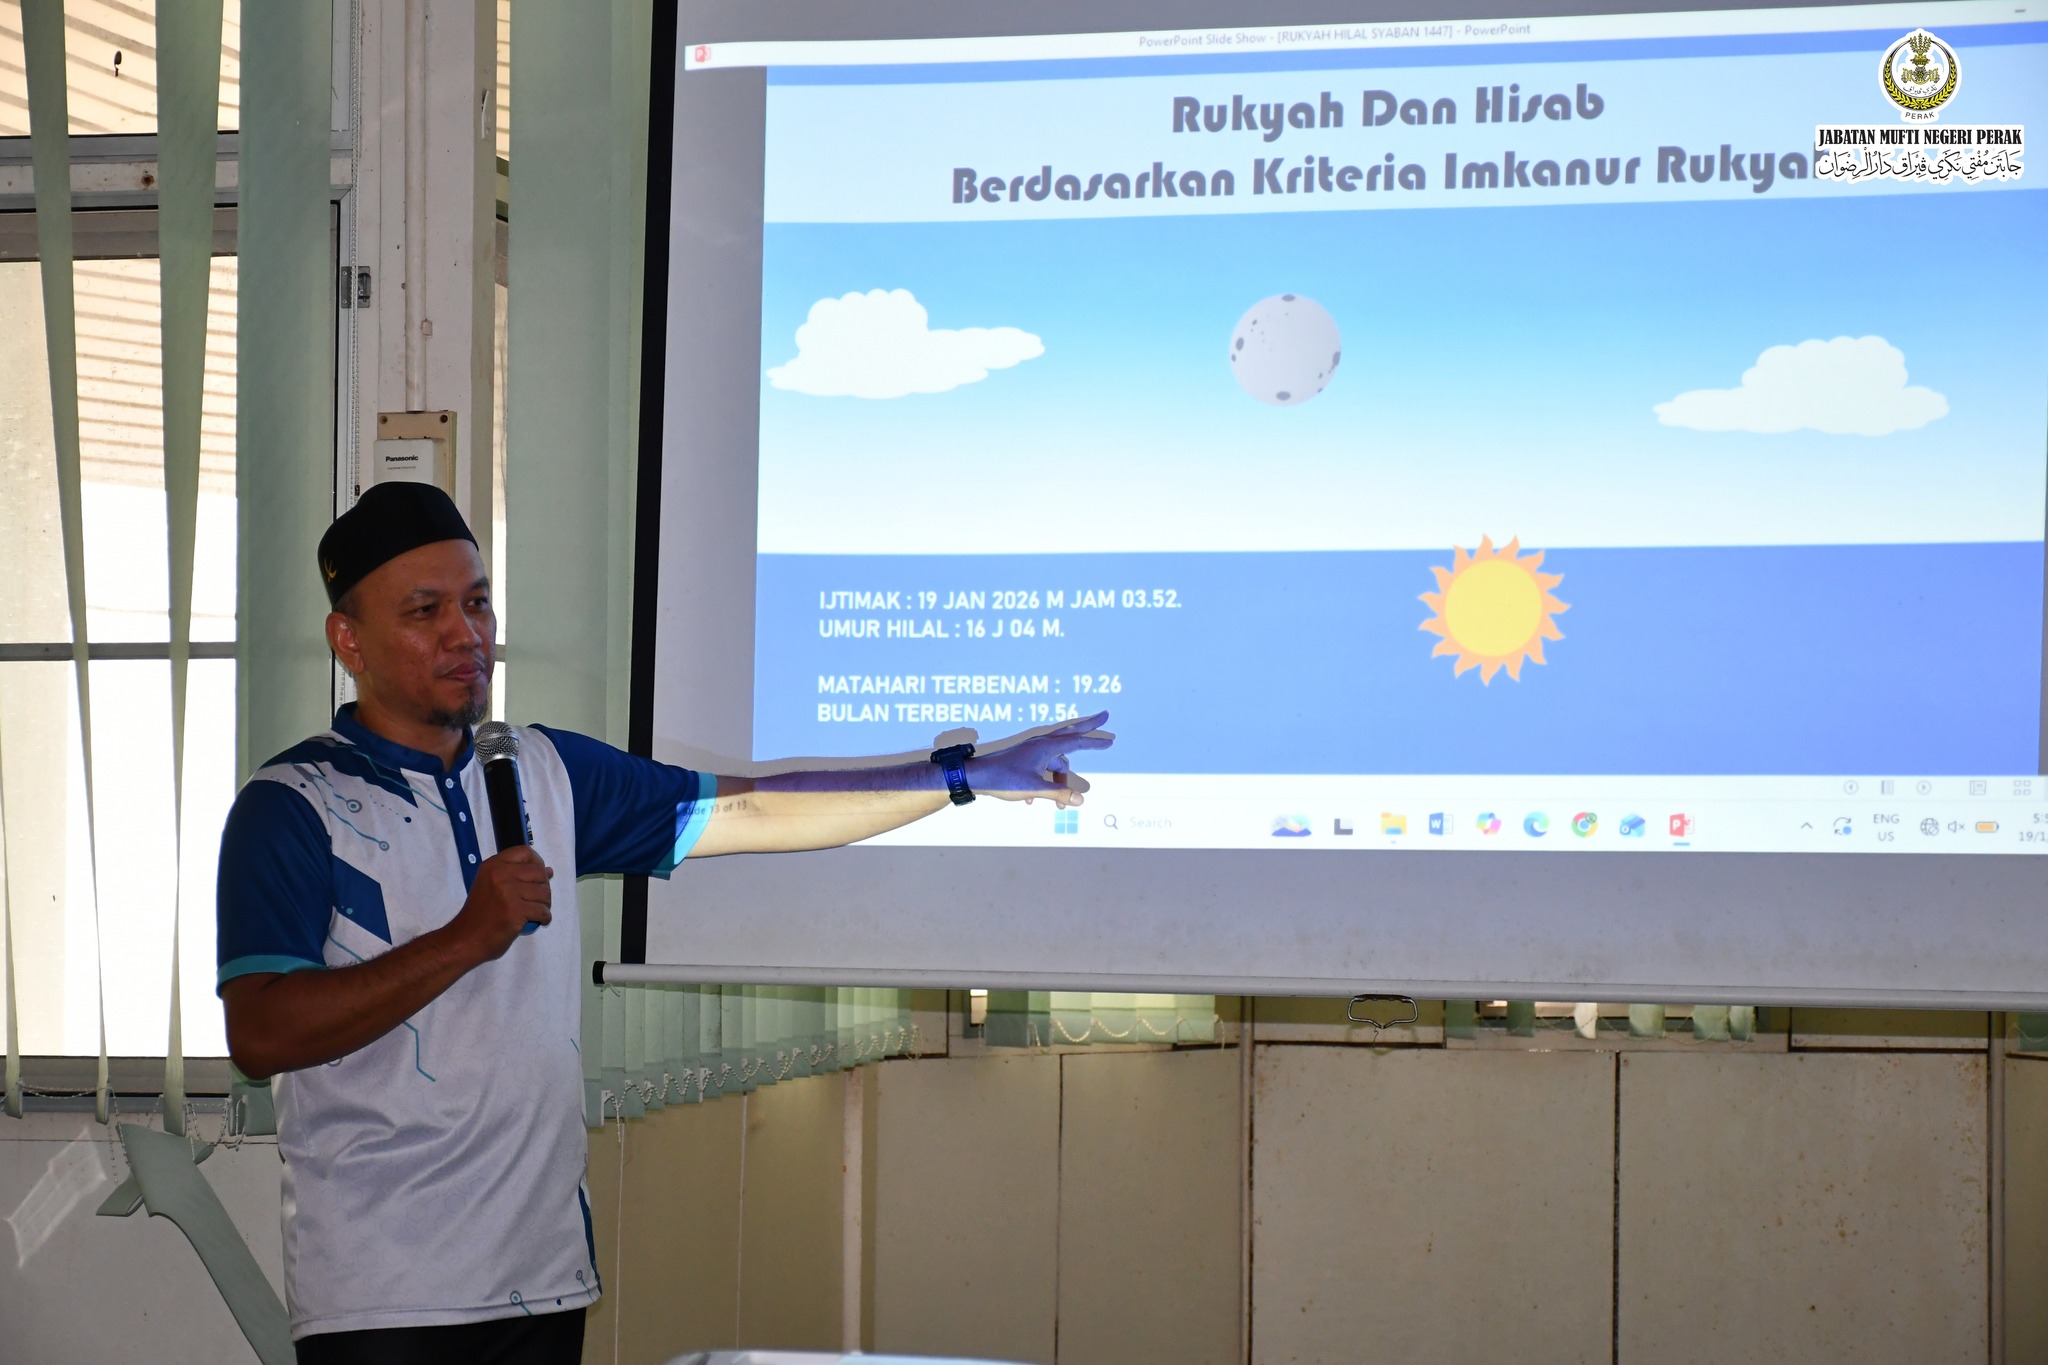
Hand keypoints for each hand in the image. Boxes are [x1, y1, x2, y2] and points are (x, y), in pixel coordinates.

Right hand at [451, 845, 552, 961]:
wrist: (465, 940)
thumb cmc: (479, 915)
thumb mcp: (492, 887)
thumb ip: (518, 877)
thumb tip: (549, 870)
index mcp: (493, 865)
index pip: (525, 852)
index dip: (537, 863)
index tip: (536, 877)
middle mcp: (500, 874)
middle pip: (539, 872)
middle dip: (544, 888)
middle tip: (537, 901)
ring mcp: (508, 892)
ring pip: (544, 892)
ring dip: (545, 904)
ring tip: (536, 912)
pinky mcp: (516, 911)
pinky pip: (543, 911)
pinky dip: (545, 918)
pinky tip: (538, 921)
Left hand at [968, 711, 1113, 807]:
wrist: (977, 776)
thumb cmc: (1003, 779)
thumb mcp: (1033, 788)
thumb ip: (1058, 793)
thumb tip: (1080, 800)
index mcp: (1045, 747)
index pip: (1077, 742)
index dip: (1095, 742)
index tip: (1110, 740)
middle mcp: (1041, 744)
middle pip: (1071, 733)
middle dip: (1089, 728)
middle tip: (1104, 715)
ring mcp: (1032, 750)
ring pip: (1056, 763)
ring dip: (1059, 782)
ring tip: (1060, 805)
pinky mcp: (1025, 758)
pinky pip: (1044, 768)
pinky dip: (1045, 782)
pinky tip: (1034, 800)